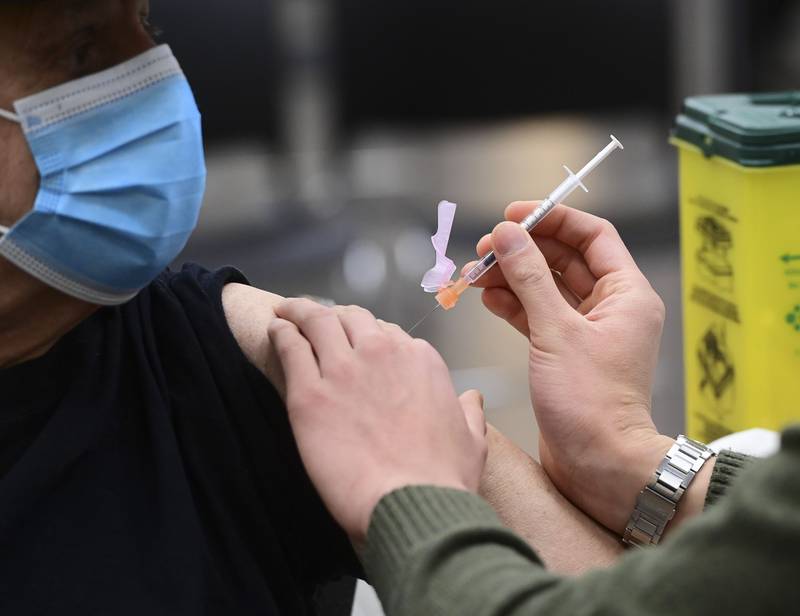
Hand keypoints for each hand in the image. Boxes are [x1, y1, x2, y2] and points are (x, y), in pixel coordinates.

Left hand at [268, 299, 487, 542]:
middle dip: (335, 316)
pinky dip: (281, 333)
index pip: (388, 332)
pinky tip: (275, 330)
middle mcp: (382, 353)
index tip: (358, 345)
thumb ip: (469, 413)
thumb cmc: (444, 478)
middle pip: (352, 318)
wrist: (413, 504)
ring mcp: (344, 369)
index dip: (370, 337)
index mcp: (420, 360)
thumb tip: (472, 399)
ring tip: (287, 311)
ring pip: (317, 321)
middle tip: (319, 323)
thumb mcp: (472, 440)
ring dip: (300, 311)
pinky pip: (291, 348)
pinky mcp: (310, 393)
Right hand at [467, 203, 672, 533]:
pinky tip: (487, 299)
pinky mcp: (565, 352)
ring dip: (512, 278)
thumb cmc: (589, 402)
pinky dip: (513, 305)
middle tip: (485, 249)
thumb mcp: (555, 331)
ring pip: (546, 288)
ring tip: (476, 275)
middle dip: (524, 251)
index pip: (592, 235)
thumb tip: (507, 235)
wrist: (598, 464)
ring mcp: (587, 331)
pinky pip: (537, 315)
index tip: (513, 214)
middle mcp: (611, 308)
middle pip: (564, 260)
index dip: (553, 218)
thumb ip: (530, 278)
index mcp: (626, 294)